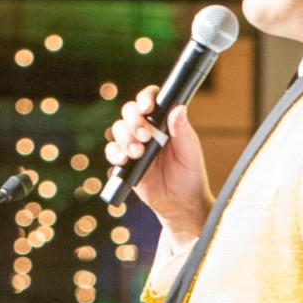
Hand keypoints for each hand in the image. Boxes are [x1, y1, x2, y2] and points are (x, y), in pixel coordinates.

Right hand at [107, 87, 211, 248]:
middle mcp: (147, 130)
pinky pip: (112, 151)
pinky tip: (124, 159)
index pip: (151, 100)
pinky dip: (115, 153)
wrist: (180, 204)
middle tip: (145, 136)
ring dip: (125, 138)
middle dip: (134, 121)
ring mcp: (135, 145)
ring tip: (138, 152)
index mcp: (164, 122)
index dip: (146, 98)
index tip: (148, 108)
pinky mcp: (126, 162)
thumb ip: (183, 131)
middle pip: (129, 111)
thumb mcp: (190, 152)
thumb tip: (178, 108)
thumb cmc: (190, 175)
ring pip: (118, 129)